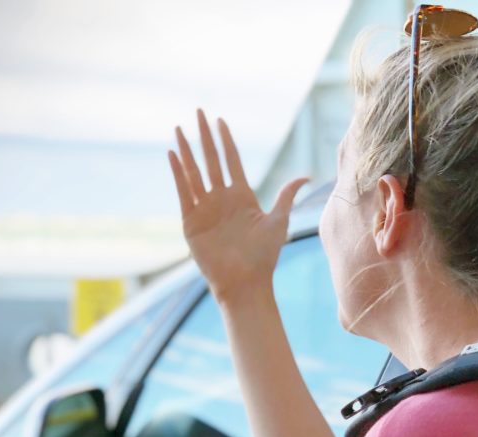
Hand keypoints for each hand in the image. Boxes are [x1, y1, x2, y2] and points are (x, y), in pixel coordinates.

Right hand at [168, 110, 308, 303]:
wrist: (245, 283)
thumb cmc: (264, 256)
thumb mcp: (278, 221)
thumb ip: (286, 196)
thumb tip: (305, 176)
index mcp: (242, 197)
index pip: (231, 161)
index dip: (225, 141)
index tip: (220, 121)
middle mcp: (221, 199)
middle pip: (211, 160)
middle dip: (205, 137)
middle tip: (198, 112)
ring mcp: (205, 209)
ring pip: (194, 173)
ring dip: (187, 151)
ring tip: (180, 129)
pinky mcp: (191, 221)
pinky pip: (183, 192)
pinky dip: (178, 173)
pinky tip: (173, 154)